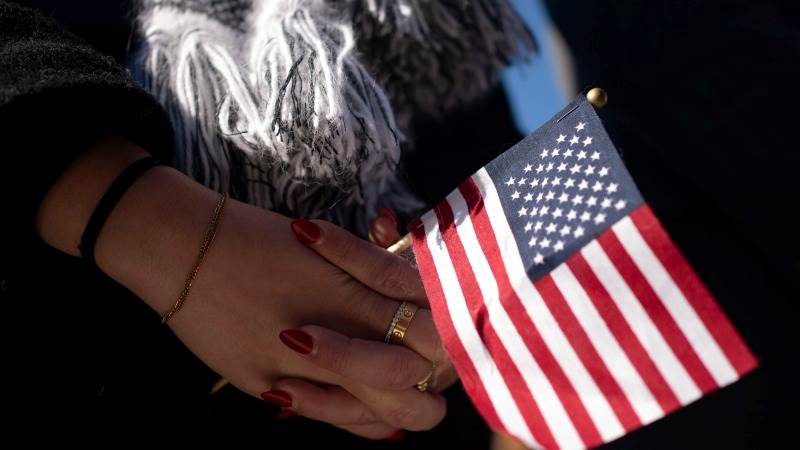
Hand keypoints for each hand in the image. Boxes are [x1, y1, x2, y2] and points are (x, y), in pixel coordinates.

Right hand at [36, 137, 452, 437]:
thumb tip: (415, 280)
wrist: (184, 248)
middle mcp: (332, 335)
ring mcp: (298, 369)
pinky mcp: (266, 385)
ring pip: (382, 411)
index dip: (450, 334)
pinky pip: (329, 417)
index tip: (451, 329)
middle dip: (437, 373)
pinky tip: (366, 406)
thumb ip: (374, 273)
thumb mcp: (324, 246)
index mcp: (353, 293)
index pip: (429, 329)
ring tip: (406, 387)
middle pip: (417, 379)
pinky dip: (356, 415)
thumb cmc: (256, 236)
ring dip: (401, 402)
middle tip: (432, 361)